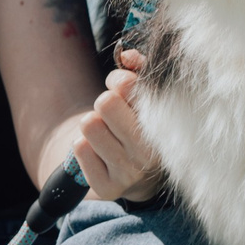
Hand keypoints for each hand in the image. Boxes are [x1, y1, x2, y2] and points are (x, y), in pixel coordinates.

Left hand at [74, 49, 164, 203]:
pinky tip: (97, 151)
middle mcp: (151, 154)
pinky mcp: (109, 188)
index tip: (122, 87)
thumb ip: (137, 68)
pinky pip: (80, 149)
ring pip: (90, 125)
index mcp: (165, 125)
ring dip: (93, 124)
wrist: (136, 171)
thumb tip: (125, 56)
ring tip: (105, 132)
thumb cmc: (138, 122)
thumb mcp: (143, 94)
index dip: (119, 81)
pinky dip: (82, 146)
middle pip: (105, 103)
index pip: (130, 86)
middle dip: (104, 102)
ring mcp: (131, 174)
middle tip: (111, 113)